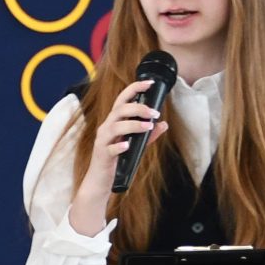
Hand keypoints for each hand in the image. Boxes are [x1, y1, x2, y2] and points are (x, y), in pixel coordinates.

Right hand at [67, 79, 169, 234]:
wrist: (100, 180)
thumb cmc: (117, 160)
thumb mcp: (135, 145)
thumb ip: (148, 135)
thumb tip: (164, 124)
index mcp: (114, 121)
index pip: (122, 100)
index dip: (134, 89)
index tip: (149, 83)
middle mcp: (106, 127)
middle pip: (119, 110)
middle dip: (138, 108)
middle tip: (154, 112)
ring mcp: (103, 141)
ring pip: (115, 126)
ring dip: (133, 124)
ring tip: (149, 127)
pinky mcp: (102, 155)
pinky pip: (110, 148)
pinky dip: (119, 146)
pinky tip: (128, 145)